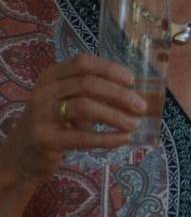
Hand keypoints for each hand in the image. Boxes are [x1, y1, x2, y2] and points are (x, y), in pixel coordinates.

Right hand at [1, 55, 142, 191]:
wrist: (22, 153)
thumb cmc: (54, 122)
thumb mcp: (69, 101)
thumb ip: (94, 93)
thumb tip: (136, 94)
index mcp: (52, 76)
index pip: (83, 63)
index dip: (110, 69)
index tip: (132, 80)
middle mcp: (44, 91)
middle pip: (87, 84)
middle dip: (120, 94)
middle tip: (141, 106)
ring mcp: (41, 115)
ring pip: (84, 106)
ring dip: (115, 115)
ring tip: (135, 124)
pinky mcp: (45, 139)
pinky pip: (82, 136)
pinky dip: (107, 138)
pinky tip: (124, 139)